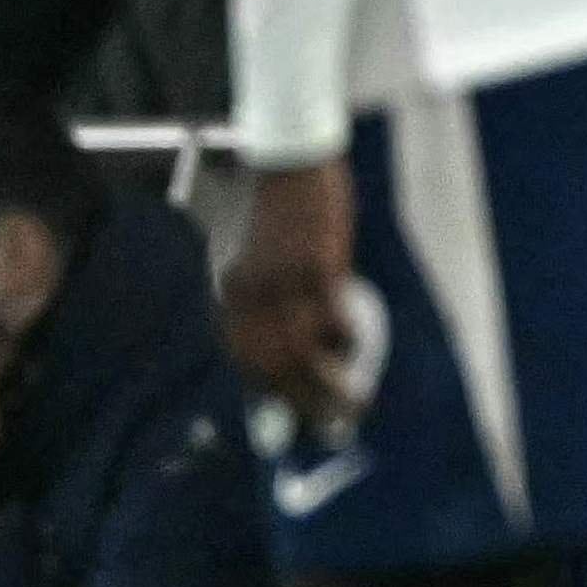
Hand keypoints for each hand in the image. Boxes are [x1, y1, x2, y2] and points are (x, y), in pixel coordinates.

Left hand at [220, 158, 360, 439]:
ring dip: (329, 387)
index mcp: (231, 292)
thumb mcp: (253, 254)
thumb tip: (289, 341)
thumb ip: (262, 296)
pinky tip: (355, 346)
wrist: (289, 162)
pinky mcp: (318, 269)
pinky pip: (333, 320)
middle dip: (302, 403)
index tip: (291, 411)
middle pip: (273, 365)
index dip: (268, 390)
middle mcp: (251, 295)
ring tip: (352, 405)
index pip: (244, 357)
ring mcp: (284, 283)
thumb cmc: (274, 205)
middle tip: (330, 424)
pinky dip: (346, 340)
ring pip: (304, 353)